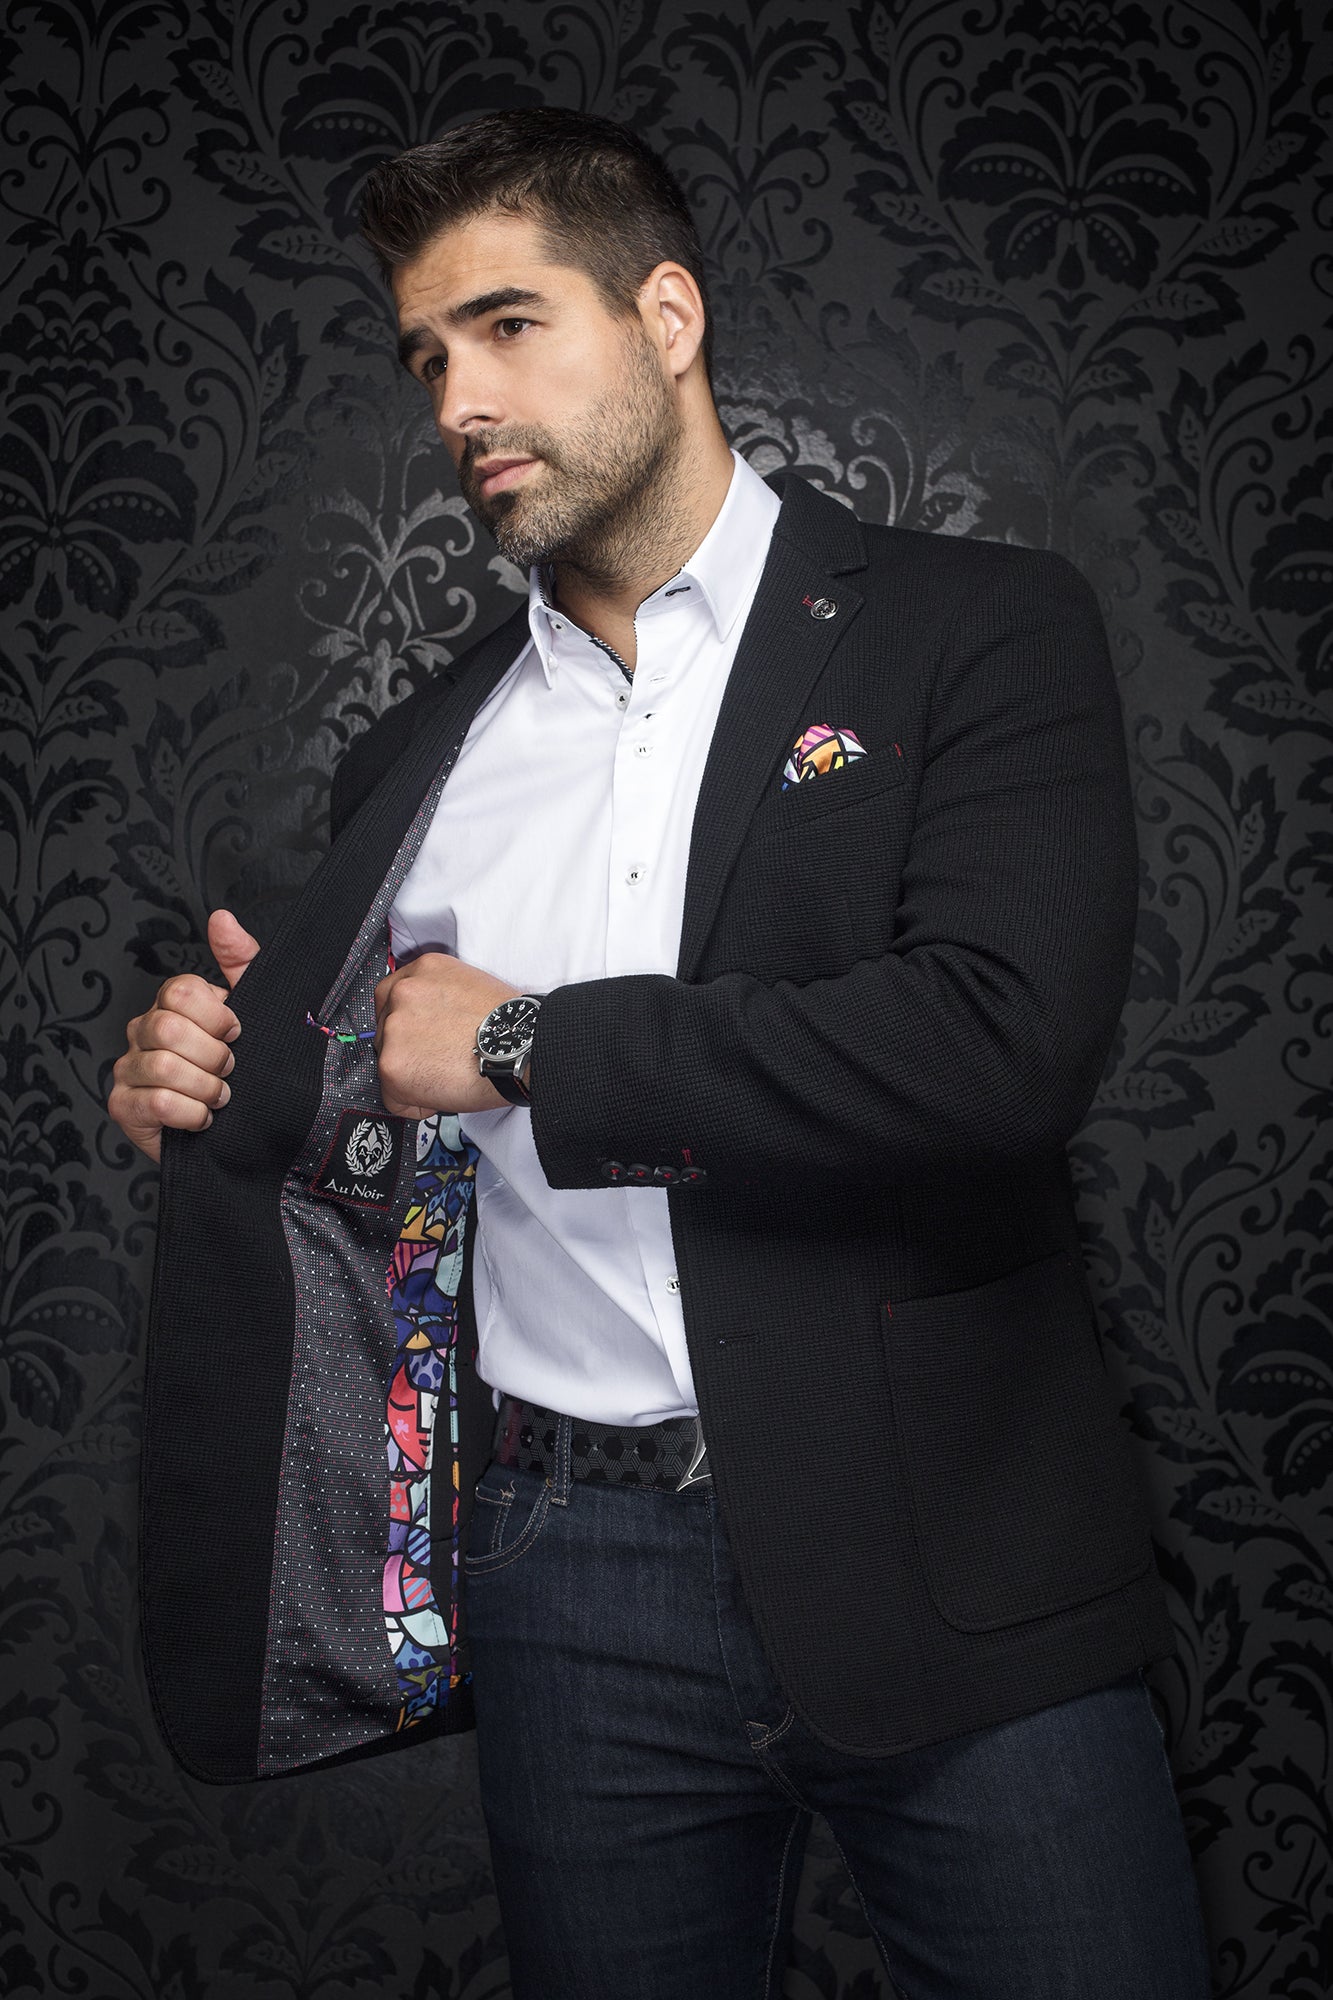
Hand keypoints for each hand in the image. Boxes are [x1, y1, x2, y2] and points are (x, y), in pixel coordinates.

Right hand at [107, 908, 260, 1162]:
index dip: (218, 1016)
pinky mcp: (124, 1107)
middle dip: (213, 1056)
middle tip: (230, 1070)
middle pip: (168, 1028)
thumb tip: (222, 918)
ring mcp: (128, 1069)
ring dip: (205, 1088)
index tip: (237, 1034)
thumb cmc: (248, 1069)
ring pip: (163, 1067)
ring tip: (219, 1097)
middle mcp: (142, 1031)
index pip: (180, 991)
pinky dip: (191, 1114)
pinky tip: (203, 1119)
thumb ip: (242, 960)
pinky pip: (155, 1103)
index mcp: (171, 1005)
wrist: (246, 1131)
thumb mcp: (257, 1010)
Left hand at [373, 951, 528, 1117]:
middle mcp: (403, 993)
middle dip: (408, 1050)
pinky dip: (418, 1103)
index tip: (418, 1037)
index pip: (391, 996)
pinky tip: (445, 1093)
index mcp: (423, 969)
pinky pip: (394, 1098)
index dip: (406, 1023)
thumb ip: (440, 997)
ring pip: (387, 1062)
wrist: (522, 1047)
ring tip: (449, 1076)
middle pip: (385, 1029)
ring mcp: (393, 1029)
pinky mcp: (392, 1065)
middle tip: (441, 1060)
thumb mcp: (471, 985)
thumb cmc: (511, 1024)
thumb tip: (431, 1022)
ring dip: (413, 1076)